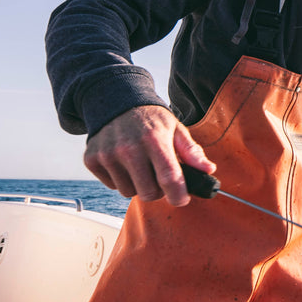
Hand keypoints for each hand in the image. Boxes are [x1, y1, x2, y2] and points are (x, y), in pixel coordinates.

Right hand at [83, 105, 215, 206]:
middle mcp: (129, 148)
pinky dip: (121, 180)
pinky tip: (124, 163)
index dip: (178, 195)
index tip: (182, 199)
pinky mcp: (92, 159)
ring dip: (138, 185)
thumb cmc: (151, 120)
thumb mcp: (175, 129)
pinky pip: (112, 186)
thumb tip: (208, 170)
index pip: (169, 178)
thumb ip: (191, 151)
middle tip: (160, 179)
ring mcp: (108, 154)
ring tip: (141, 167)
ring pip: (128, 192)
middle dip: (158, 191)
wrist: (115, 102)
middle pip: (148, 193)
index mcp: (154, 140)